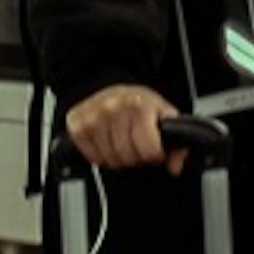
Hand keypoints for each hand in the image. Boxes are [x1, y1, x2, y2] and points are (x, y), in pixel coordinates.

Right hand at [65, 82, 183, 172]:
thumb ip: (177, 143)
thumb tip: (175, 167)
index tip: (153, 147)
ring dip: (118, 158)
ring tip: (121, 141)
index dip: (155, 155)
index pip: (150, 151)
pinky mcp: (77, 127)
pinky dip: (101, 156)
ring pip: (111, 161)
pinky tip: (106, 142)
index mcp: (138, 105)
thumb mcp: (163, 115)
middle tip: (135, 143)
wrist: (108, 86)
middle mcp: (113, 109)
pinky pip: (93, 159)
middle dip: (135, 157)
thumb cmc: (137, 103)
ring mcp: (93, 118)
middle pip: (129, 158)